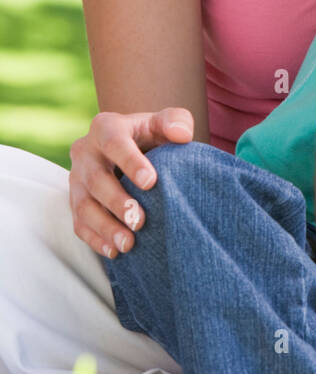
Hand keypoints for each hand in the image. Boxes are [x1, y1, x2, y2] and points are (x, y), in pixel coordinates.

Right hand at [69, 108, 194, 257]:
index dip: (130, 162)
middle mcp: (85, 152)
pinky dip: (95, 239)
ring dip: (105, 227)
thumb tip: (181, 135)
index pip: (114, 142)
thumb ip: (175, 121)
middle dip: (117, 202)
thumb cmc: (152, 135)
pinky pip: (79, 223)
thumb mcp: (166, 122)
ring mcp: (77, 179)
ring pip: (83, 206)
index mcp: (105, 128)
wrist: (134, 147)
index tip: (151, 182)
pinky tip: (114, 252)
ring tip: (128, 244)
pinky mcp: (76, 202)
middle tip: (140, 222)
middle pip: (95, 179)